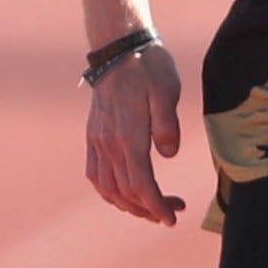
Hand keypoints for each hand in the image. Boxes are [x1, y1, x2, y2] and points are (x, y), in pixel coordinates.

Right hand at [84, 43, 184, 224]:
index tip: (172, 218)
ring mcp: (97, 140)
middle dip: (148, 208)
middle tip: (174, 210)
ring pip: (106, 187)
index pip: (140, 183)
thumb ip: (167, 124)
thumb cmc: (149, 68)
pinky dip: (109, 191)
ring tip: (154, 206)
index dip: (155, 205)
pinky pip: (95, 174)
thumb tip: (168, 155)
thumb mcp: (167, 90)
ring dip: (129, 204)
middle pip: (124, 191)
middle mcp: (107, 143)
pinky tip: (126, 192)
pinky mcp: (93, 136)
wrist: (118, 49)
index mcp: (128, 135)